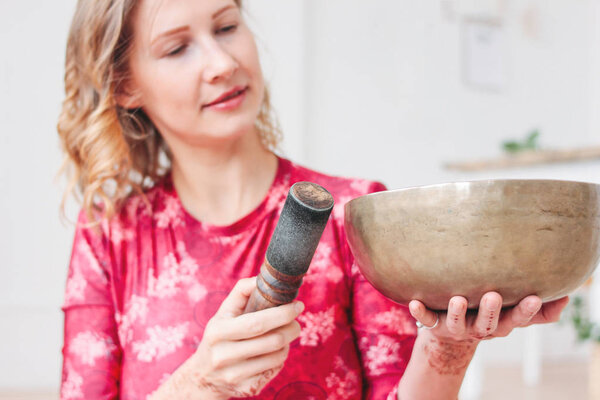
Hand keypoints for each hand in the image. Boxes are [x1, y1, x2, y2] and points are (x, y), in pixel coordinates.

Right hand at [156, 278, 302, 399]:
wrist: (203, 376)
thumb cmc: (220, 335)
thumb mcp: (223, 313)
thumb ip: (242, 292)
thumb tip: (262, 278)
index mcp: (218, 331)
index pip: (257, 322)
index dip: (282, 314)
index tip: (298, 305)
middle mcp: (224, 356)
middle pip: (272, 341)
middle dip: (292, 328)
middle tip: (297, 321)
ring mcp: (235, 375)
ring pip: (277, 356)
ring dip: (287, 343)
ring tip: (283, 335)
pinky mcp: (247, 388)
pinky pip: (275, 370)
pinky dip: (280, 359)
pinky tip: (273, 353)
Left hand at [408, 292, 568, 342]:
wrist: (450, 334)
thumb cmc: (486, 315)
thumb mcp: (511, 314)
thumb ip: (538, 310)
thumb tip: (566, 296)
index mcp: (498, 324)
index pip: (515, 320)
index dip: (524, 311)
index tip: (533, 297)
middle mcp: (477, 328)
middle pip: (486, 324)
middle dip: (491, 311)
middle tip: (493, 295)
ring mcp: (454, 327)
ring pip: (456, 322)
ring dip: (457, 312)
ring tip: (458, 299)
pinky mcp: (433, 324)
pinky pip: (425, 319)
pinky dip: (419, 312)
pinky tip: (412, 302)